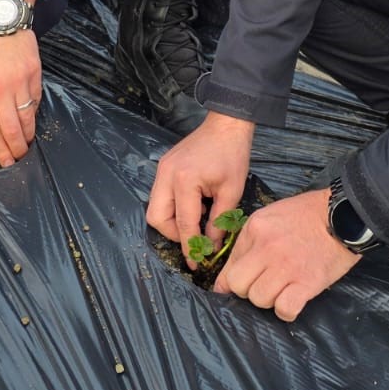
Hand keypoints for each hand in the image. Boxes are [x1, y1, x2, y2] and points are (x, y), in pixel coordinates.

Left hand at [0, 23, 42, 166]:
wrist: (0, 18)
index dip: (0, 149)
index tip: (6, 162)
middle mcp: (0, 90)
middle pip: (12, 128)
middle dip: (17, 148)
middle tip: (21, 159)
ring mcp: (19, 83)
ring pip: (27, 118)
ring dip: (28, 134)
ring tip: (28, 144)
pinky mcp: (34, 74)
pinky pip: (35, 100)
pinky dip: (33, 112)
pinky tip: (31, 118)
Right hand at [146, 110, 254, 257]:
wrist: (226, 124)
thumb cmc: (233, 155)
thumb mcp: (231, 191)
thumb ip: (219, 222)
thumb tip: (211, 247)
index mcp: (184, 180)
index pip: (184, 224)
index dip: (191, 247)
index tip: (197, 265)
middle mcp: (166, 175)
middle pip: (156, 218)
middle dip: (173, 235)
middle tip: (194, 239)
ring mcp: (161, 169)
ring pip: (155, 208)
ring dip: (173, 221)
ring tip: (197, 220)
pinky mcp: (163, 166)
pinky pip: (160, 195)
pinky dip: (173, 207)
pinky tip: (194, 205)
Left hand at [213, 189, 358, 320]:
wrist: (343, 215)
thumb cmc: (306, 215)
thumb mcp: (270, 217)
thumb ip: (247, 243)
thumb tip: (225, 281)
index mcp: (255, 229)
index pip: (229, 267)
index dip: (233, 281)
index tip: (242, 286)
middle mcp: (266, 248)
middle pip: (239, 286)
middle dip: (248, 291)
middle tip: (265, 284)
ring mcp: (286, 266)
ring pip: (259, 299)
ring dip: (269, 300)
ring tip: (283, 289)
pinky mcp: (307, 282)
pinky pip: (285, 309)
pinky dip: (287, 311)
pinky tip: (293, 301)